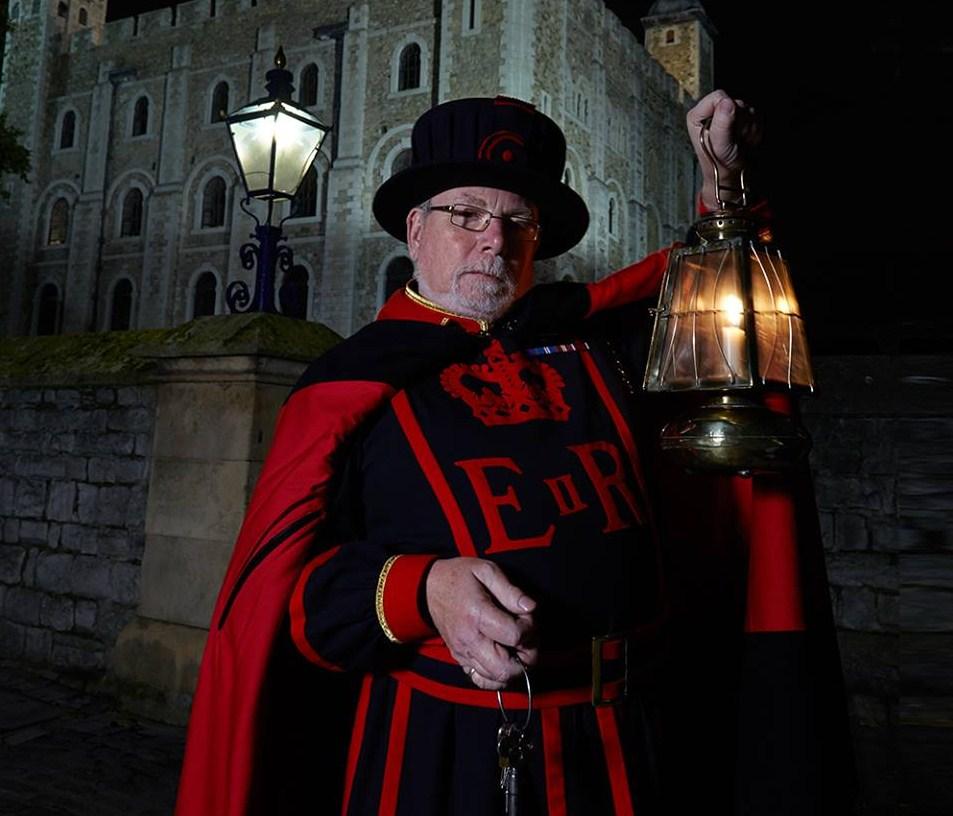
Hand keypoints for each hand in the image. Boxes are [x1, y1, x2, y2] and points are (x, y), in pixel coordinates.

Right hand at [425, 557, 537, 690]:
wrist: (429, 587)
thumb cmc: (460, 576)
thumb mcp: (486, 571)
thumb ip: (510, 590)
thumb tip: (530, 608)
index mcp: (477, 615)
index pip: (513, 636)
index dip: (529, 629)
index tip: (526, 617)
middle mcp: (469, 639)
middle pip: (505, 667)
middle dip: (526, 656)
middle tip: (527, 639)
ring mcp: (463, 652)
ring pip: (495, 678)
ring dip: (514, 667)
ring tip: (516, 647)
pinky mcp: (460, 658)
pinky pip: (481, 680)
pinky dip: (496, 676)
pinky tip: (502, 659)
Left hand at [687, 89, 761, 209]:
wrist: (733, 176)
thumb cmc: (720, 164)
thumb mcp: (719, 146)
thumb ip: (721, 124)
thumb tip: (726, 102)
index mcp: (698, 116)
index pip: (718, 97)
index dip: (727, 111)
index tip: (726, 130)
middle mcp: (712, 113)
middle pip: (735, 102)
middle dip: (739, 121)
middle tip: (734, 139)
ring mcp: (727, 115)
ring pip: (748, 109)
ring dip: (748, 128)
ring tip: (738, 142)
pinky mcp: (741, 120)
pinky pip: (756, 116)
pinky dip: (754, 130)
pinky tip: (745, 140)